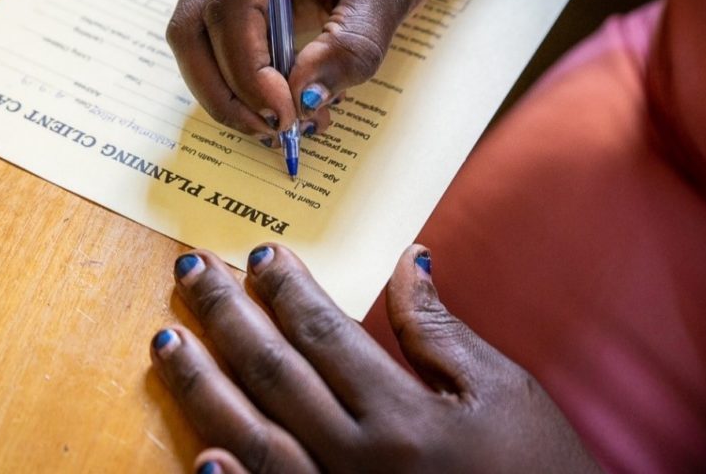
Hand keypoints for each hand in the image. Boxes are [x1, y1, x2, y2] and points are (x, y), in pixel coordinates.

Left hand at [150, 244, 597, 472]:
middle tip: (190, 270)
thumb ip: (441, 331)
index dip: (286, 291)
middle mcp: (360, 459)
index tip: (261, 254)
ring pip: (255, 438)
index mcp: (403, 415)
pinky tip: (200, 454)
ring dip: (204, 386)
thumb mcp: (503, 392)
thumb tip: (408, 260)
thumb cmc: (537, 470)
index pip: (324, 335)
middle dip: (225, 318)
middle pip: (275, 374)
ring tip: (168, 340)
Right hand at [166, 0, 448, 139]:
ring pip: (197, 44)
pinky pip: (221, 49)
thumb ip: (352, 44)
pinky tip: (290, 103)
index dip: (247, 69)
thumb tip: (303, 98)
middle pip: (192, 29)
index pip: (230, 6)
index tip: (283, 112)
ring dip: (230, 93)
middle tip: (273, 129)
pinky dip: (245, 85)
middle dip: (223, 91)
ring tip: (286, 122)